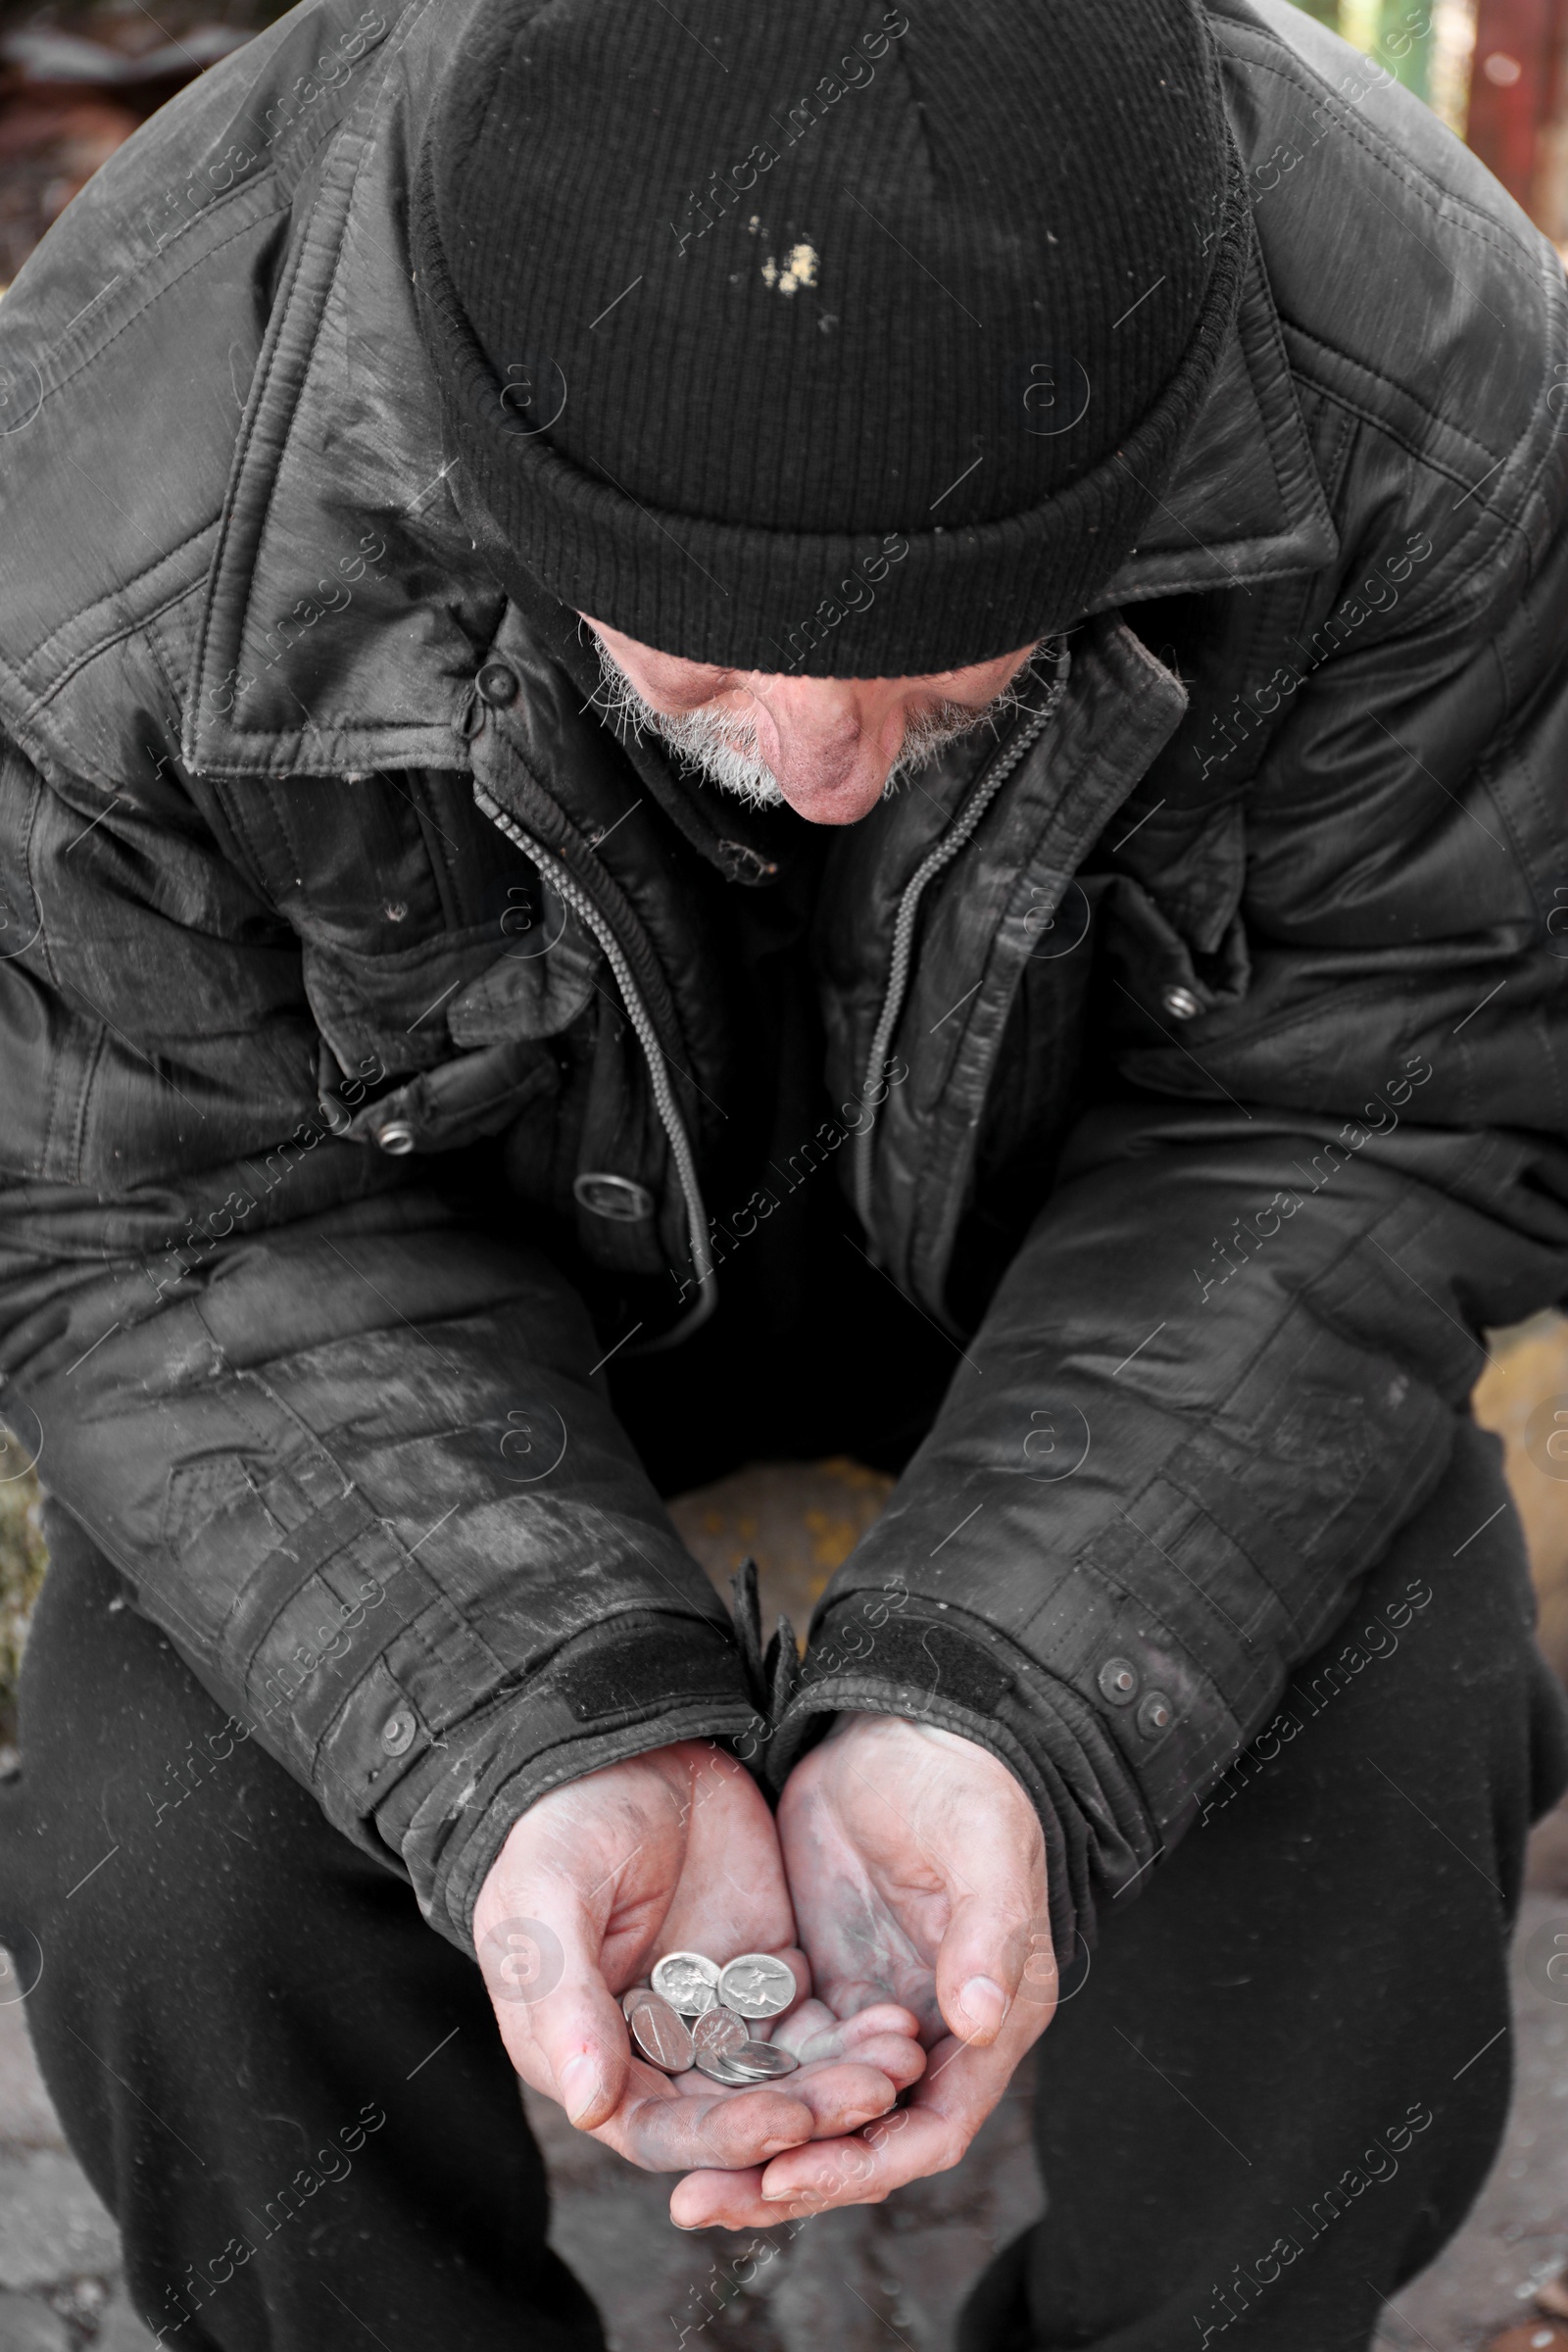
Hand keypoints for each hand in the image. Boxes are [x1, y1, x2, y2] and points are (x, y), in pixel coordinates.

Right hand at [472, 1740, 924, 2206]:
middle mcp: (651, 2054)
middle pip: (731, 2114)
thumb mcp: (548, 1898)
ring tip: (898, 2065)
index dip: (721, 2136)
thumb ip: (564, 2002)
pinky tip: (896, 2028)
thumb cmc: (566, 1822)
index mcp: (583, 2054)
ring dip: (837, 2084)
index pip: (656, 2129)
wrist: (630, 1744)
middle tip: (870, 2096)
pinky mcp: (765, 1979)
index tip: (786, 2121)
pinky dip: (852, 2037)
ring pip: (781, 2079)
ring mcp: (712, 2017)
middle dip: (801, 2114)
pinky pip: (813, 2027)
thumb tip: (586, 2107)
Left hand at [670, 1713, 1053, 2227]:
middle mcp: (936, 2037)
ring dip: (756, 2147)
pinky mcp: (825, 1985)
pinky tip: (678, 2104)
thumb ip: (990, 1932)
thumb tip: (980, 2017)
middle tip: (704, 2202)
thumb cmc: (967, 1782)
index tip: (789, 2172)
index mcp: (992, 2021)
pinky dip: (743, 2088)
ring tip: (682, 2183)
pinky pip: (781, 2058)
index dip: (863, 2163)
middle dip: (790, 2178)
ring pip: (815, 2109)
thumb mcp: (984, 1847)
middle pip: (863, 2140)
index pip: (930, 2129)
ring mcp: (875, 2013)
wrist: (914, 1725)